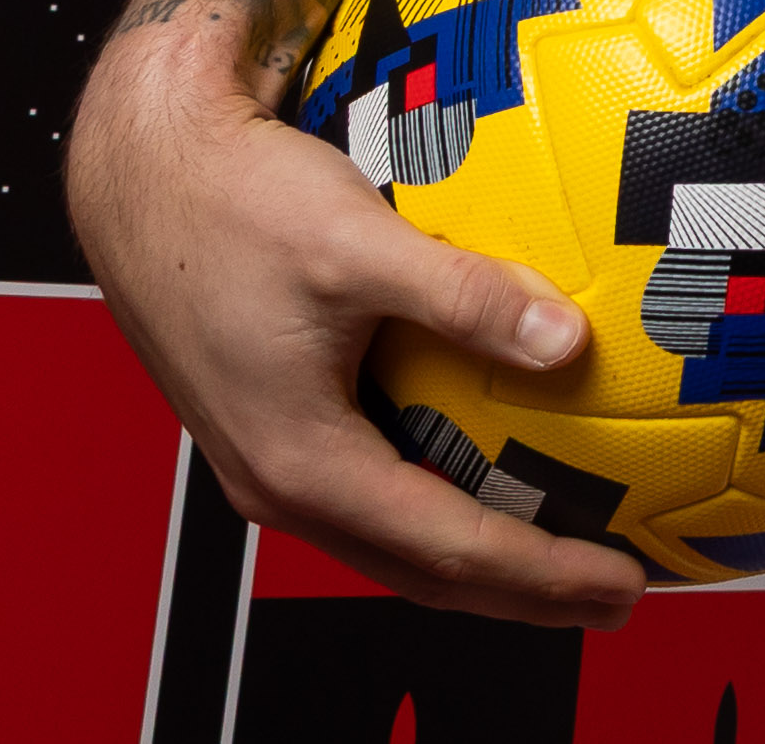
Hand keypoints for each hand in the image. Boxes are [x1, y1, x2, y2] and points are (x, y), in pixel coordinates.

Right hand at [71, 31, 650, 625]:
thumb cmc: (230, 200)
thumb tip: (568, 341)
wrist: (141, 169)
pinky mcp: (272, 420)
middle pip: (421, 568)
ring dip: (482, 555)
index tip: (623, 584)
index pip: (447, 547)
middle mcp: (280, 480)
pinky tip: (493, 464)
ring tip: (568, 547)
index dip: (542, 575)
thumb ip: (465, 296)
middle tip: (617, 596)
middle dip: (525, 593)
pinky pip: (372, 487)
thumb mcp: (357, 240)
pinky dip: (441, 497)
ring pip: (393, 536)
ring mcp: (270, 457)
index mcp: (300, 460)